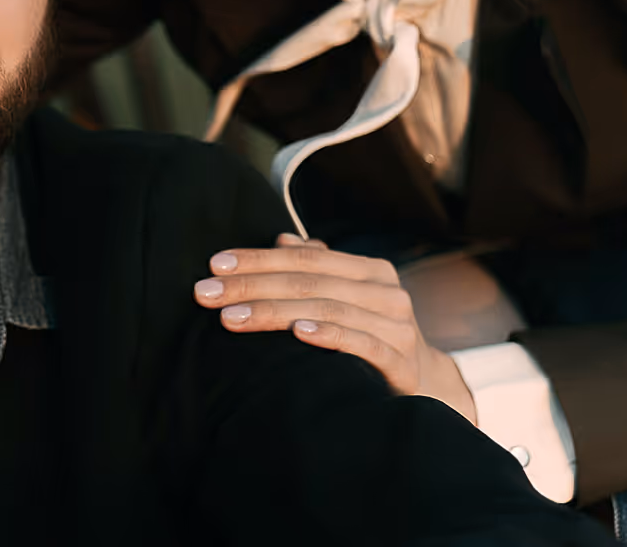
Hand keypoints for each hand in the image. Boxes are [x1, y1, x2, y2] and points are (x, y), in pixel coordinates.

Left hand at [193, 233, 476, 423]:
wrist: (421, 386)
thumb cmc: (370, 335)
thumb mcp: (344, 298)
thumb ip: (315, 268)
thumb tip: (282, 240)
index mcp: (369, 271)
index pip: (304, 257)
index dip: (257, 258)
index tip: (214, 265)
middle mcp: (386, 293)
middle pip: (308, 282)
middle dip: (251, 285)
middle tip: (206, 293)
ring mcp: (397, 327)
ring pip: (327, 309)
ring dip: (274, 312)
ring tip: (231, 318)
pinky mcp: (402, 362)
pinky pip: (363, 344)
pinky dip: (330, 335)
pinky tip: (298, 333)